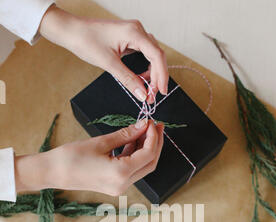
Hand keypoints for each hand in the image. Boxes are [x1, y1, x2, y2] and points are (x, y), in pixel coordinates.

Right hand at [15, 120, 163, 195]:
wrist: (53, 173)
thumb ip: (125, 134)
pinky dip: (135, 155)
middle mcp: (123, 184)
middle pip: (149, 164)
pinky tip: (133, 140)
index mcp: (121, 173)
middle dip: (155, 144)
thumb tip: (142, 125)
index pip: (148, 154)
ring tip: (144, 130)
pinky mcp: (114, 185)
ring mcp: (119, 187)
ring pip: (142, 167)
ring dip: (146, 149)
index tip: (151, 122)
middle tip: (155, 126)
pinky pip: (131, 170)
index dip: (153, 137)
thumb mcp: (101, 142)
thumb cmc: (72, 157)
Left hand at [40, 6, 168, 101]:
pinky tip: (142, 78)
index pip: (157, 55)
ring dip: (152, 73)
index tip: (161, 92)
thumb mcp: (109, 64)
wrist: (72, 31)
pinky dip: (146, 67)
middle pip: (157, 55)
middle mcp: (137, 30)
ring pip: (152, 55)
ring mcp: (134, 33)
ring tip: (148, 90)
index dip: (162, 75)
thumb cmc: (86, 41)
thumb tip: (143, 94)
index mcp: (134, 32)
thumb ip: (128, 80)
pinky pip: (144, 53)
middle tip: (153, 96)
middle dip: (157, 77)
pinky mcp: (129, 38)